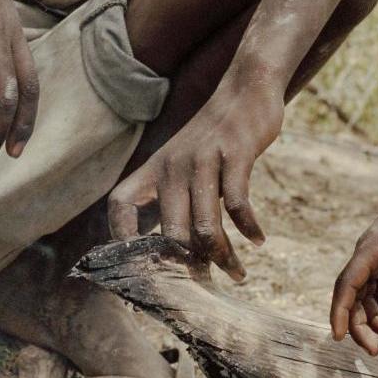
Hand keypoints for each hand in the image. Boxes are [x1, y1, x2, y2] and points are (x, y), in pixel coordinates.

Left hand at [108, 85, 282, 279]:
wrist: (244, 89)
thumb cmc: (214, 137)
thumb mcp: (183, 162)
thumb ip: (177, 198)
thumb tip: (179, 249)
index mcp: (155, 169)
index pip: (120, 203)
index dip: (120, 236)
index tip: (138, 267)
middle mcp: (172, 166)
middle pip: (170, 233)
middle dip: (187, 268)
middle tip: (204, 288)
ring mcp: (202, 160)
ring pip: (204, 225)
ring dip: (222, 256)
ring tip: (237, 273)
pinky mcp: (233, 154)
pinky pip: (238, 203)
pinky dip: (248, 228)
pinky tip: (258, 240)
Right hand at [329, 163, 377, 354]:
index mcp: (370, 249)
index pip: (346, 285)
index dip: (340, 313)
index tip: (338, 338)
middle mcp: (367, 252)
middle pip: (352, 294)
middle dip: (359, 324)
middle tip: (376, 351)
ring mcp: (376, 254)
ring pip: (364, 292)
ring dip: (374, 317)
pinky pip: (376, 285)